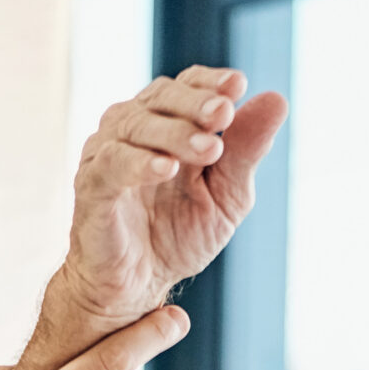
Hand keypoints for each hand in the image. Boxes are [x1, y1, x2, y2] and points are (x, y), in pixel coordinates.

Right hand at [65, 66, 287, 322]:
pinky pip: (111, 166)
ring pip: (136, 126)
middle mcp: (133, 129)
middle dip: (195, 103)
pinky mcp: (91, 187)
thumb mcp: (228, 194)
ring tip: (210, 148)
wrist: (140, 288)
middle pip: (161, 97)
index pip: (186, 85)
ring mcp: (107, 154)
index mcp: (167, 123)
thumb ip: (248, 150)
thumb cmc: (180, 235)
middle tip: (225, 113)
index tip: (238, 85)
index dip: (210, 81)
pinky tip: (167, 168)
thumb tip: (277, 99)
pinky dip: (138, 163)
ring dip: (175, 134)